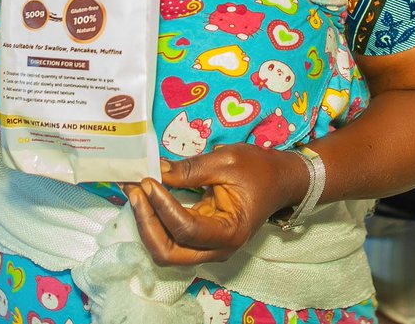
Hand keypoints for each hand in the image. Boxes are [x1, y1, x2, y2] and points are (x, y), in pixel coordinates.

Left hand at [124, 144, 307, 265]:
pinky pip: (170, 238)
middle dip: (146, 223)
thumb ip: (191, 169)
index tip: (148, 181)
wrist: (280, 180)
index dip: (163, 206)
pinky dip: (154, 221)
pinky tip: (144, 198)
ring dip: (146, 224)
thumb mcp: (227, 161)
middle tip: (135, 191)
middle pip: (168, 252)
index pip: (187, 229)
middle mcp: (217, 249)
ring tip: (135, 192)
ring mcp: (207, 249)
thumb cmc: (259, 169)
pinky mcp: (199, 240)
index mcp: (230, 233)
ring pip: (165, 250)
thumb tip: (156, 171)